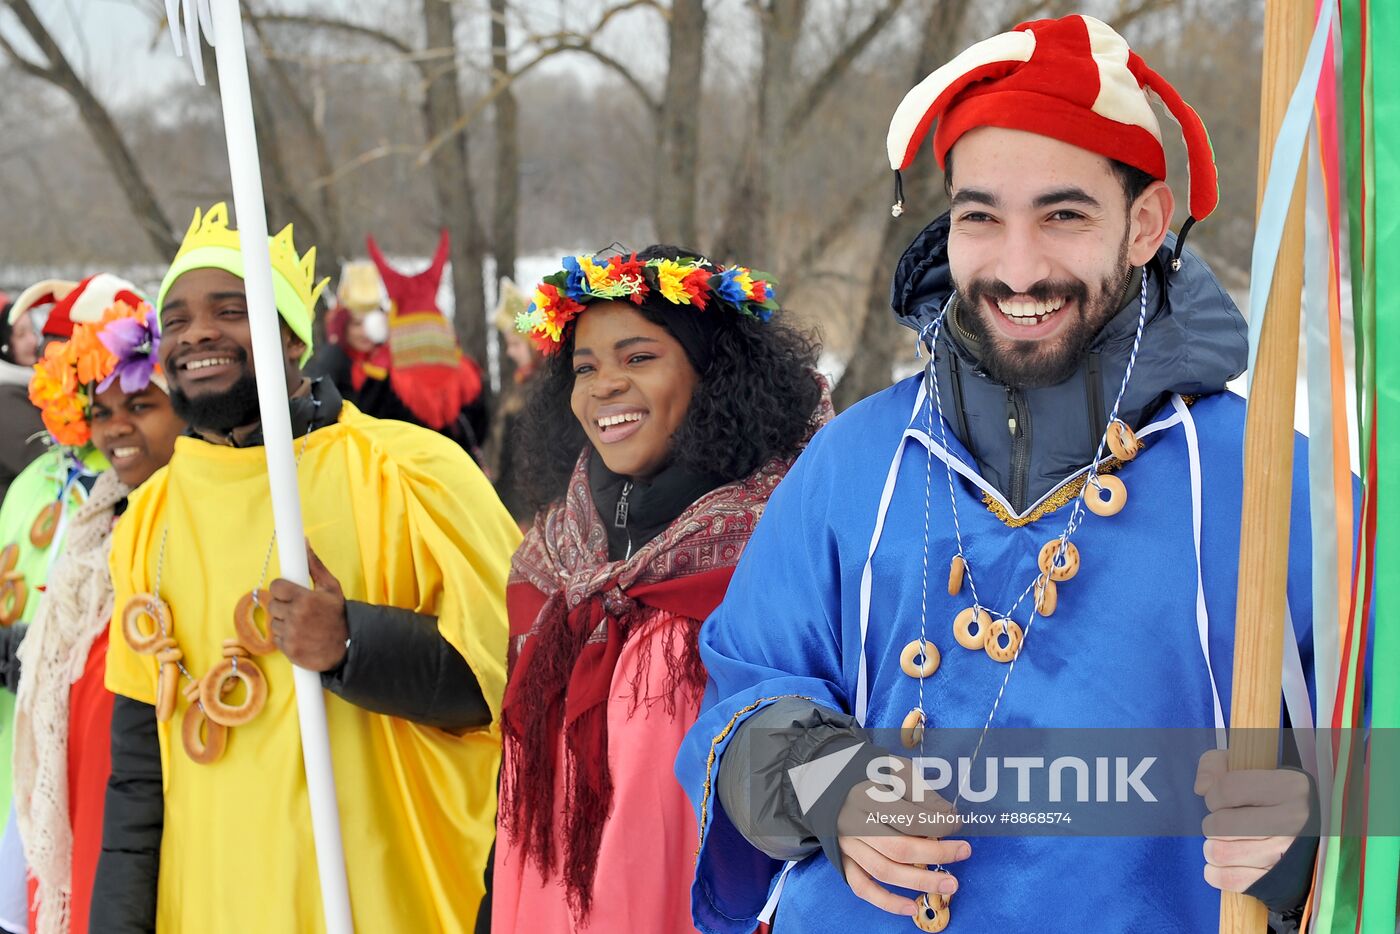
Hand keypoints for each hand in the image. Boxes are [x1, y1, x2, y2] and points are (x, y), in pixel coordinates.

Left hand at [267, 542, 348, 671]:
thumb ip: (314, 565)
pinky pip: (277, 639)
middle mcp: (296, 616)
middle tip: (297, 609)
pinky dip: (285, 637)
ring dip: (283, 622)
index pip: (275, 587)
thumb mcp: (331, 587)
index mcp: (305, 599)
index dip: (282, 589)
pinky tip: (300, 635)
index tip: (289, 592)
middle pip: (272, 605)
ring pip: (273, 623)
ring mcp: (291, 635)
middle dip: (283, 605)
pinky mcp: (289, 650)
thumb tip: (304, 543)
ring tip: (300, 623)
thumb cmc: (338, 614)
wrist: (348, 645)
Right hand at [836, 758, 970, 917]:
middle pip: (899, 848)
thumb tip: (947, 815)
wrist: (824, 781)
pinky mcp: (843, 861)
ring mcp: (847, 846)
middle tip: (964, 852)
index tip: (956, 823)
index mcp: (866, 797)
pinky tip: (912, 908)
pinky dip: (886, 902)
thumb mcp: (892, 769)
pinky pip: (863, 888)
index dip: (939, 824)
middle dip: (937, 854)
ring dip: (921, 881)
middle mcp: (854, 825)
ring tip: (950, 884)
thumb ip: (919, 790)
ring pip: (885, 871)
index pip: (909, 818)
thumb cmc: (864, 773)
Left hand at [1195, 749, 1310, 892]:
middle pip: (1221, 824)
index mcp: (1290, 787)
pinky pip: (1232, 880)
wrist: (1315, 836)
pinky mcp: (1282, 881)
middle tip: (1222, 825)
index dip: (1213, 796)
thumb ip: (1216, 764)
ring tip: (1222, 844)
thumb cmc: (1272, 797)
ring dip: (1212, 849)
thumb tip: (1201, 788)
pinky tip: (1219, 865)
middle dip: (1212, 824)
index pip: (1227, 788)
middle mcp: (1294, 820)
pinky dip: (1216, 874)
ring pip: (1222, 853)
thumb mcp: (1251, 767)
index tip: (1220, 801)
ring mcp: (1288, 853)